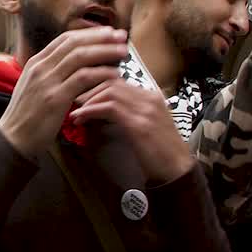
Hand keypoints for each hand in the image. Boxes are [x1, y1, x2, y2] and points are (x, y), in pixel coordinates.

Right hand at [0, 27, 128, 158]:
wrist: (13, 138)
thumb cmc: (27, 116)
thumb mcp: (35, 87)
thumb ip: (52, 74)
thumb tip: (74, 67)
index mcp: (36, 62)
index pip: (65, 39)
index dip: (88, 33)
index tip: (107, 32)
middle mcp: (40, 67)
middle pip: (75, 43)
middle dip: (101, 37)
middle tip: (121, 36)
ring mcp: (47, 81)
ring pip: (80, 57)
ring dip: (105, 51)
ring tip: (123, 52)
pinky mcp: (55, 97)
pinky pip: (83, 78)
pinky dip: (101, 73)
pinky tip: (114, 74)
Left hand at [69, 79, 193, 184]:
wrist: (177, 170)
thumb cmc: (159, 152)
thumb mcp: (143, 126)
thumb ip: (127, 114)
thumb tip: (100, 111)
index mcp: (151, 96)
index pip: (119, 80)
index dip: (96, 86)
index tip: (82, 97)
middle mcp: (149, 98)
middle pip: (112, 81)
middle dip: (89, 90)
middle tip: (74, 101)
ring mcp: (146, 109)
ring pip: (109, 91)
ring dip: (87, 100)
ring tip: (75, 112)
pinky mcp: (139, 124)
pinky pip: (109, 108)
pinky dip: (91, 110)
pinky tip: (81, 117)